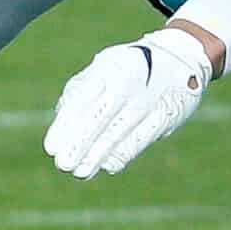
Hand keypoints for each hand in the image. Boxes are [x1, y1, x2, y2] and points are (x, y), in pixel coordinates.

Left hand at [44, 28, 212, 179]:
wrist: (180, 57)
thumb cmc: (126, 67)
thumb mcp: (101, 68)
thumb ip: (78, 93)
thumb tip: (62, 127)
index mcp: (107, 67)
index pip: (82, 100)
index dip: (65, 126)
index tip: (50, 148)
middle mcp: (128, 81)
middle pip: (100, 117)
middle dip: (80, 144)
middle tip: (63, 164)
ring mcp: (149, 98)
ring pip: (120, 131)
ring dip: (98, 155)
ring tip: (80, 172)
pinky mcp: (166, 114)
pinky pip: (141, 138)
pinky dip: (122, 153)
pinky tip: (107, 165)